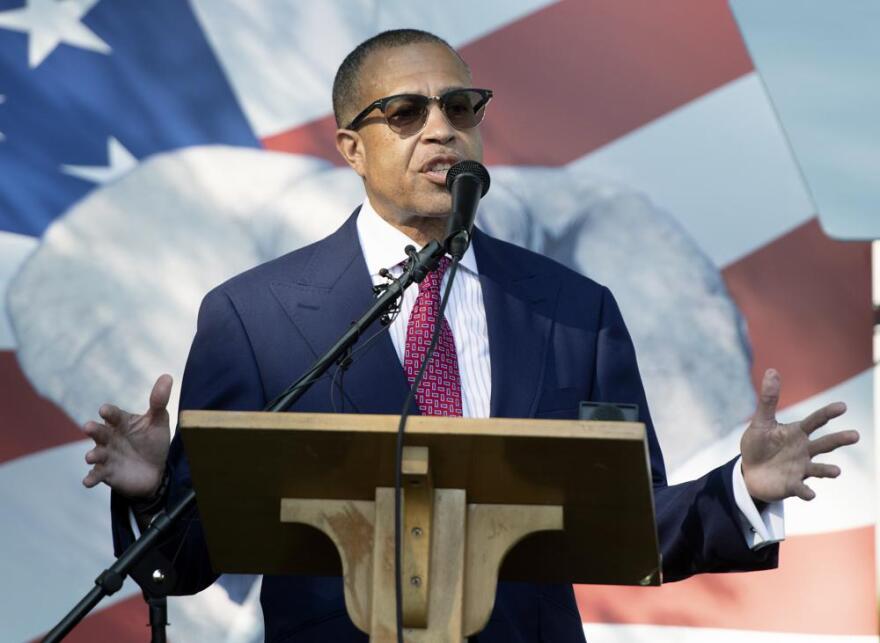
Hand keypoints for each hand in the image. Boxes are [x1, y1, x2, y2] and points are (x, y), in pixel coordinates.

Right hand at [82, 374, 172, 497]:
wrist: (154, 471)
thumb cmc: (153, 442)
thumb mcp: (158, 421)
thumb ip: (159, 401)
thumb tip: (167, 376)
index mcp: (121, 423)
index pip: (114, 415)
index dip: (109, 413)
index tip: (105, 411)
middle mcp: (110, 438)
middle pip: (99, 432)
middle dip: (94, 429)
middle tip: (88, 427)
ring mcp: (106, 455)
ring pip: (96, 453)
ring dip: (92, 455)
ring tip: (91, 457)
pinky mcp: (106, 473)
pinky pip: (95, 475)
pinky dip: (90, 478)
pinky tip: (87, 481)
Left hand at [740, 369, 859, 502]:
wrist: (750, 472)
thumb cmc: (758, 445)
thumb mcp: (761, 422)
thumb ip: (768, 400)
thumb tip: (772, 370)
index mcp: (797, 433)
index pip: (815, 421)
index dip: (827, 414)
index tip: (842, 406)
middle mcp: (804, 450)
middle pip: (824, 444)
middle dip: (839, 440)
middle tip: (855, 435)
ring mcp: (800, 468)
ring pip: (819, 468)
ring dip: (827, 470)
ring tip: (836, 471)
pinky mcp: (793, 485)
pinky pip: (802, 488)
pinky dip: (806, 491)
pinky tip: (810, 494)